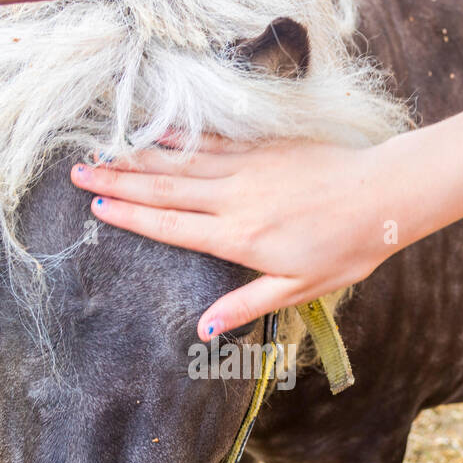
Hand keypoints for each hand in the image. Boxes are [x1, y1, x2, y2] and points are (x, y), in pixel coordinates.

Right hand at [70, 135, 405, 340]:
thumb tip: (202, 330)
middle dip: (118, 180)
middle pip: (164, 188)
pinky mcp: (264, 146)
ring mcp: (248, 167)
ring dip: (139, 156)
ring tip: (103, 152)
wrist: (383, 196)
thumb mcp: (298, 289)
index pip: (170, 225)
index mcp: (239, 237)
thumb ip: (246, 304)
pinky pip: (212, 140)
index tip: (97, 208)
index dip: (131, 216)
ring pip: (182, 160)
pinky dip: (179, 137)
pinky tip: (156, 133)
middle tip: (78, 173)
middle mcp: (235, 198)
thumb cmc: (345, 250)